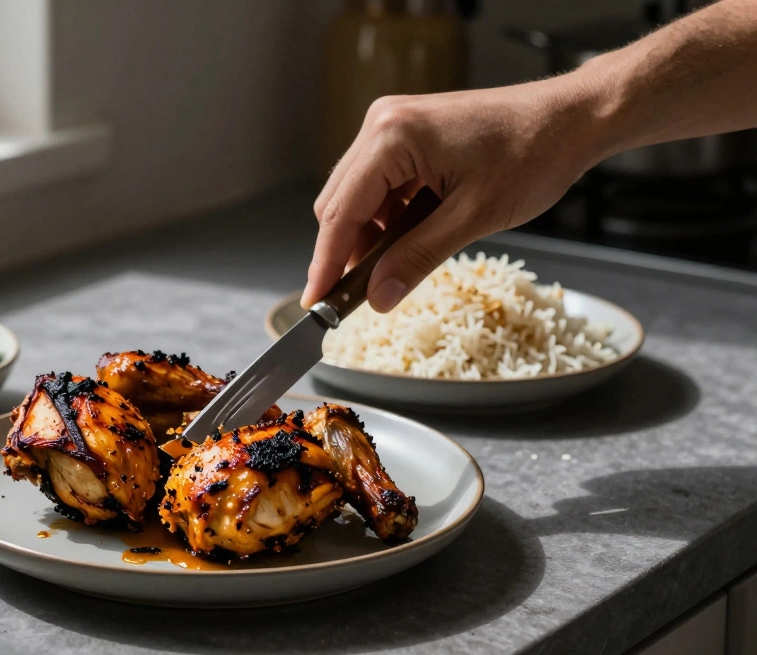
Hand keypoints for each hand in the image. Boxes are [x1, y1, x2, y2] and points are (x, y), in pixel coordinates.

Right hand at [302, 79, 600, 311]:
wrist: (571, 118)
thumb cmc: (534, 154)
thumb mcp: (473, 217)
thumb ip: (417, 258)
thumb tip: (378, 297)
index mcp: (392, 137)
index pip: (341, 212)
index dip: (326, 263)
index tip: (316, 303)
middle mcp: (382, 124)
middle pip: (340, 204)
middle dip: (346, 252)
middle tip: (354, 299)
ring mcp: (392, 125)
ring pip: (357, 197)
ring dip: (369, 237)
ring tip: (389, 271)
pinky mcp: (406, 134)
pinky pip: (379, 185)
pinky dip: (386, 219)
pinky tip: (406, 241)